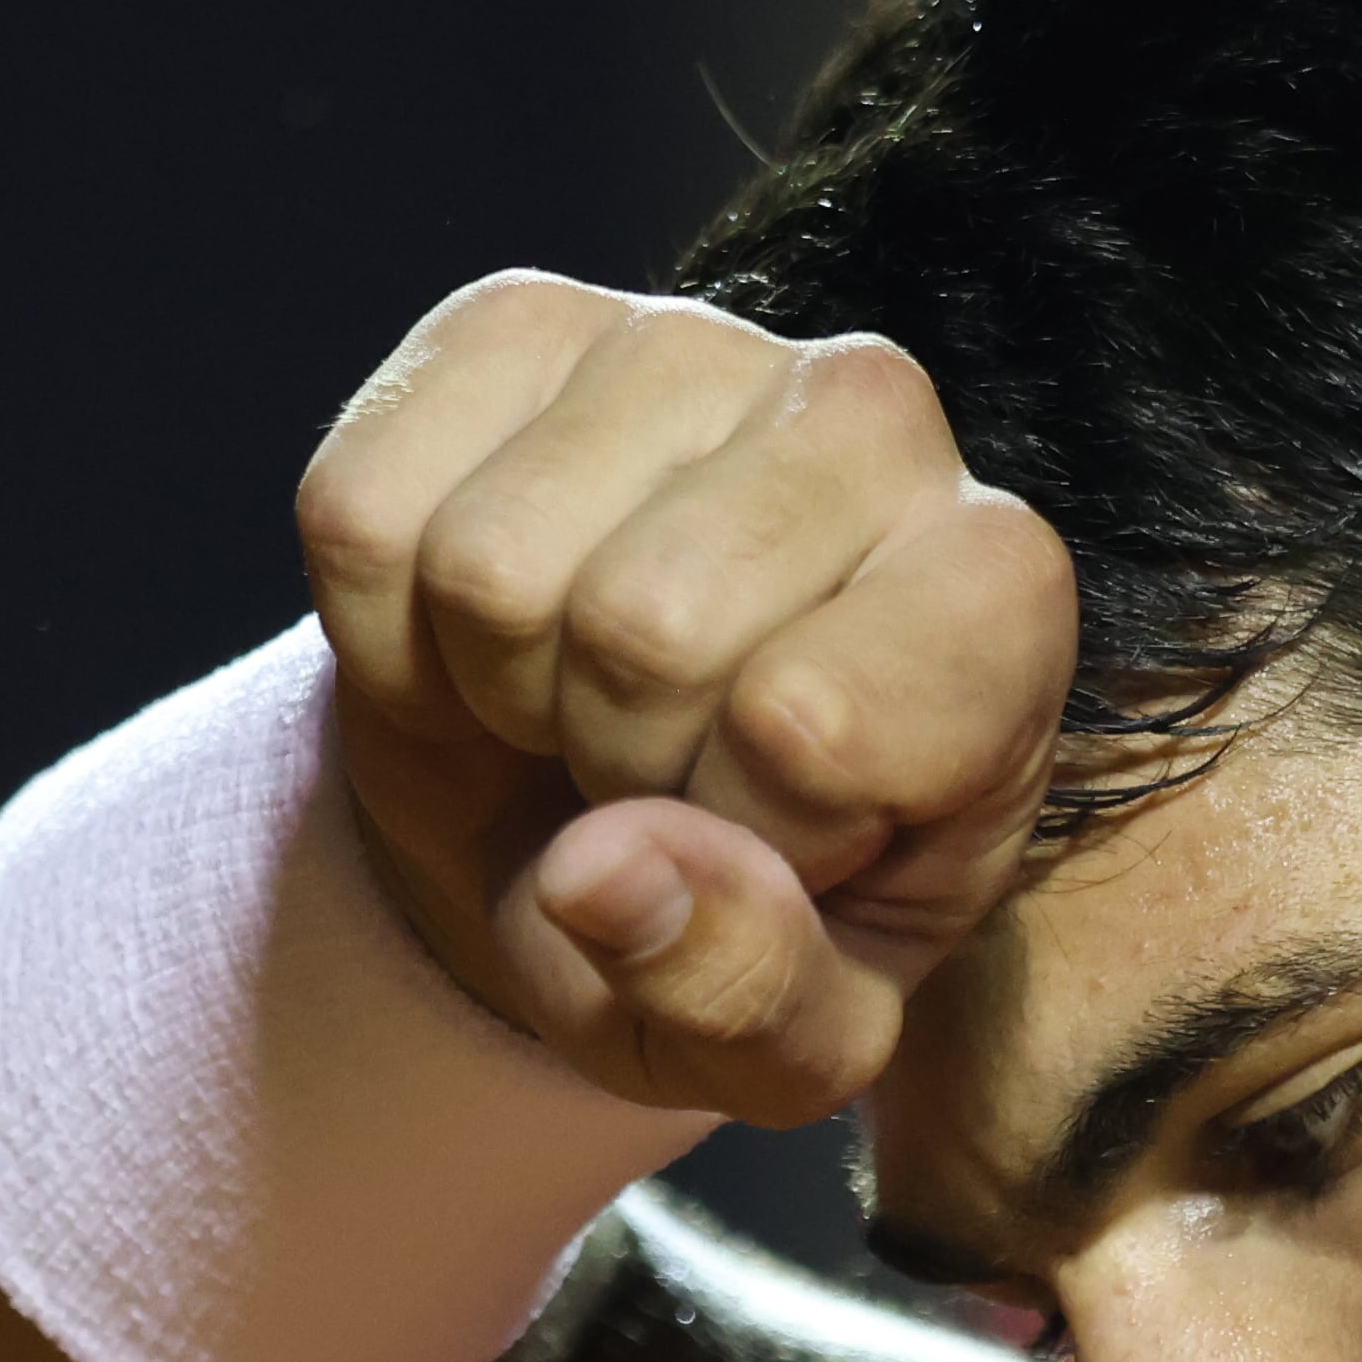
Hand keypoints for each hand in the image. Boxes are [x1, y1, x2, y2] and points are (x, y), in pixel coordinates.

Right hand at [295, 272, 1075, 1124]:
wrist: (605, 810)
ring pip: (488, 567)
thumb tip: (602, 873)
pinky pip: (362, 509)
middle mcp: (875, 417)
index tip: (776, 847)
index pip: (813, 721)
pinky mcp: (517, 321)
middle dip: (610, 767)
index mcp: (998, 594)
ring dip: (492, 695)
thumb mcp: (786, 1041)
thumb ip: (742, 997)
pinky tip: (480, 644)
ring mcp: (691, 342)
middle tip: (653, 780)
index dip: (743, 842)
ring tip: (570, 711)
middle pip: (640, 629)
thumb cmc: (747, 916)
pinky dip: (384, 636)